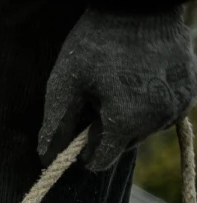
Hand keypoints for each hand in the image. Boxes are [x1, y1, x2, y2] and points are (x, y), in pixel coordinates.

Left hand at [38, 6, 196, 171]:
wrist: (139, 5)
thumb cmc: (96, 44)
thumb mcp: (65, 84)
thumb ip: (56, 125)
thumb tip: (46, 158)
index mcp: (126, 121)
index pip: (102, 160)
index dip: (84, 152)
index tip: (78, 133)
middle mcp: (158, 119)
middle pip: (124, 145)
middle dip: (108, 131)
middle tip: (98, 99)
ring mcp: (179, 104)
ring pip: (145, 130)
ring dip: (130, 118)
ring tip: (118, 86)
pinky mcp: (190, 90)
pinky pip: (165, 112)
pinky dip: (150, 105)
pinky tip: (138, 82)